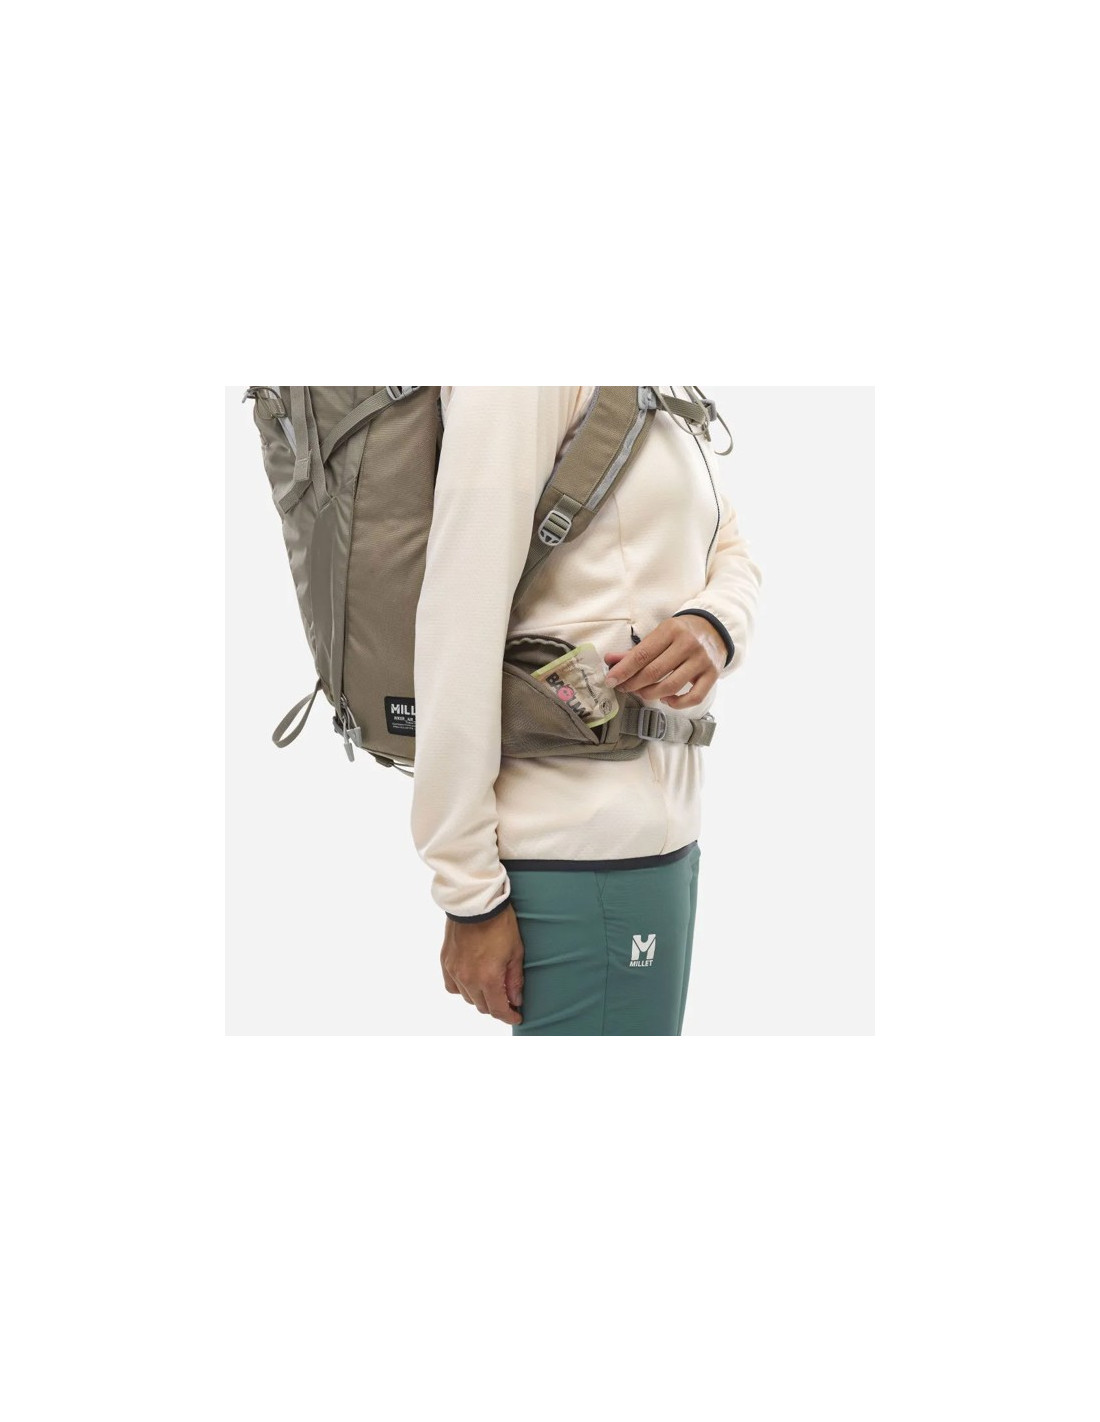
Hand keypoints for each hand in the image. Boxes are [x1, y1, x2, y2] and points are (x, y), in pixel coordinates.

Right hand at [441, 904, 524, 1025]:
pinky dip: (462, 988)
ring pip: (467, 997)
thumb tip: (515, 1000)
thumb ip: (514, 980)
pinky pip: (452, 986)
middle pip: (482, 1006)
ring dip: (480, 997)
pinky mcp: (446, 962)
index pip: (497, 1009)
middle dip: (496, 1006)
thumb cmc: (499, 924)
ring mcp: (454, 971)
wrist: (475, 903)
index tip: (517, 1016)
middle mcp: (468, 979)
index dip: (509, 1016)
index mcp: (488, 978)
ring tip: (491, 987)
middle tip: (507, 999)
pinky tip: (472, 980)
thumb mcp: (515, 952)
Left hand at [604, 616, 724, 709]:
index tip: (611, 680)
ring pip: (672, 686)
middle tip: (624, 688)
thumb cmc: (681, 633)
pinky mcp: (713, 674)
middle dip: (634, 684)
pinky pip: (694, 697)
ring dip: (652, 694)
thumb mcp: (659, 634)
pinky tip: (667, 700)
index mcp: (671, 630)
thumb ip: (635, 650)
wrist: (715, 628)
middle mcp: (688, 644)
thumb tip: (609, 660)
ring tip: (643, 693)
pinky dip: (677, 703)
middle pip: (654, 672)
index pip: (642, 654)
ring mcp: (702, 660)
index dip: (624, 670)